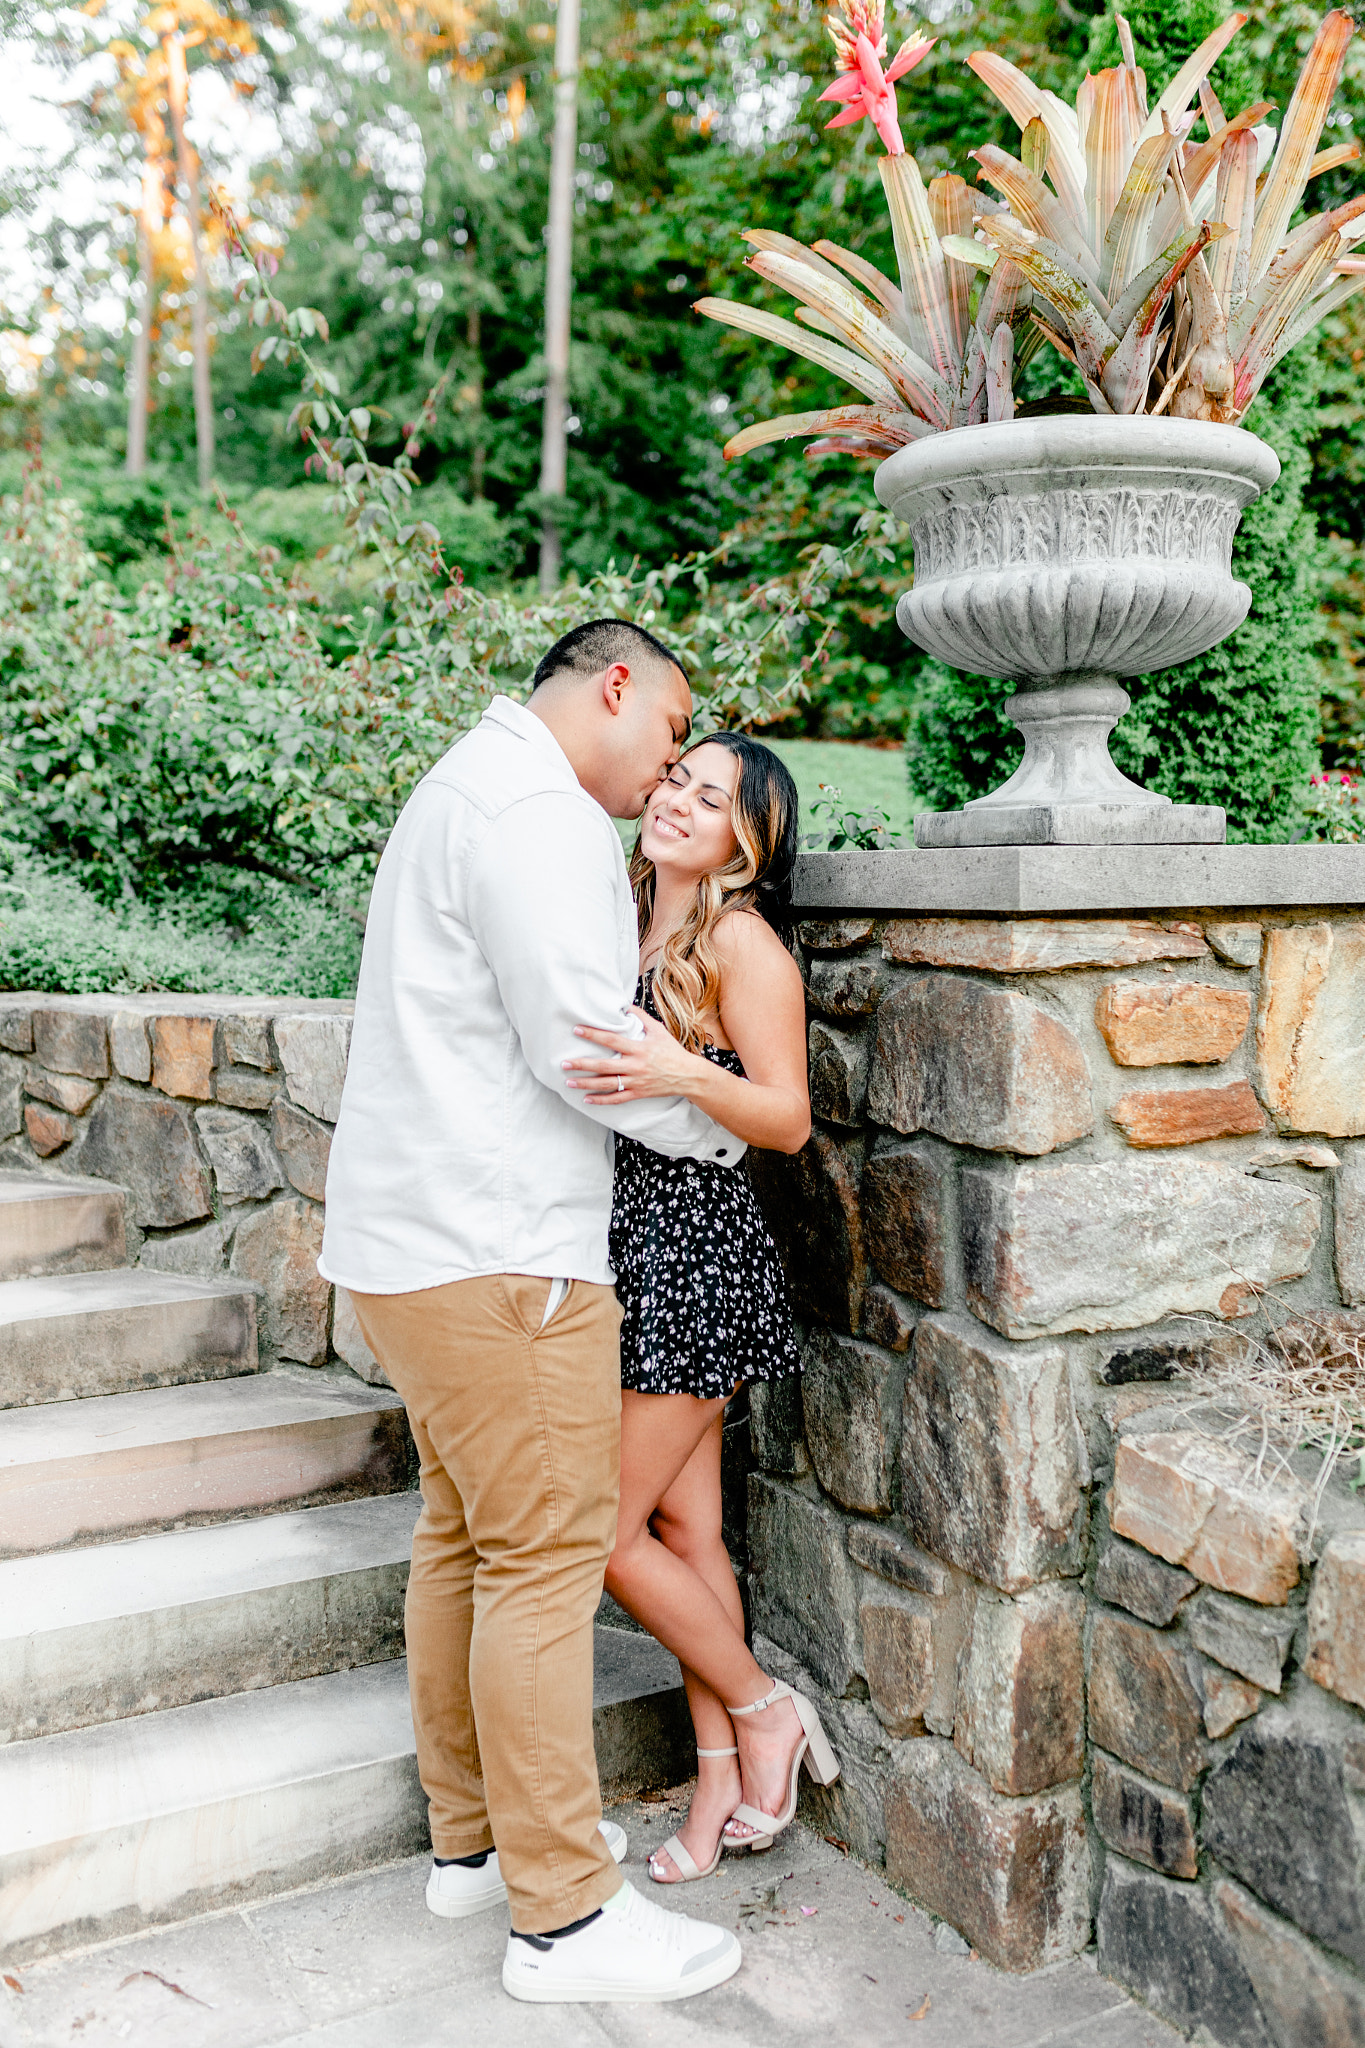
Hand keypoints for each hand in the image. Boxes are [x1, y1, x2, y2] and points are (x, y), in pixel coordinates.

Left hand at [563, 1008, 702, 1104]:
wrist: (688, 1076)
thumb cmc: (672, 1051)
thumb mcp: (659, 1031)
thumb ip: (642, 1018)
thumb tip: (625, 1006)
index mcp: (639, 1048)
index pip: (612, 1040)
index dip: (594, 1034)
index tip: (577, 1030)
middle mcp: (635, 1066)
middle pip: (604, 1065)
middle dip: (582, 1064)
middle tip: (564, 1063)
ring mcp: (636, 1082)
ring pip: (607, 1084)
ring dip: (586, 1083)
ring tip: (569, 1081)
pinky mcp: (638, 1093)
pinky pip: (617, 1099)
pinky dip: (601, 1100)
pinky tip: (587, 1099)